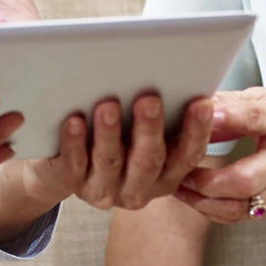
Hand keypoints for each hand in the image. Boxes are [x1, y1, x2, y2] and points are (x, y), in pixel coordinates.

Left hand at [0, 93, 213, 240]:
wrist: (63, 164)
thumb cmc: (116, 134)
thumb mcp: (142, 127)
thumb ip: (165, 110)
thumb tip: (185, 75)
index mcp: (166, 173)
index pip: (188, 155)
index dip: (197, 131)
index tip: (201, 102)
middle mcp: (140, 187)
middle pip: (149, 160)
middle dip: (150, 128)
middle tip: (149, 98)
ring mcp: (106, 189)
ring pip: (111, 162)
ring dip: (110, 133)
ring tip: (108, 105)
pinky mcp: (74, 184)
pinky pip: (74, 164)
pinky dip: (74, 142)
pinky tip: (73, 120)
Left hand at [174, 87, 265, 223]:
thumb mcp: (265, 97)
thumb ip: (230, 104)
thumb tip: (193, 107)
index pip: (255, 118)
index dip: (226, 118)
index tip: (198, 116)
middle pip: (247, 179)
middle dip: (207, 180)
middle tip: (179, 170)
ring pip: (242, 206)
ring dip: (204, 200)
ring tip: (178, 187)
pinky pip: (243, 215)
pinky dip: (214, 210)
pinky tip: (194, 198)